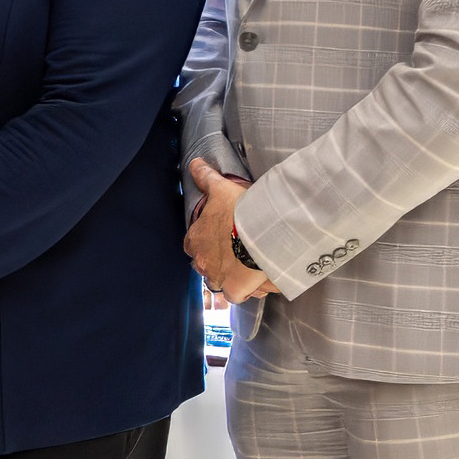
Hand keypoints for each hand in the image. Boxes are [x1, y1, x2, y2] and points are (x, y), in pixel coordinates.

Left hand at [184, 159, 273, 300]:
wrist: (264, 230)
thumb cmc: (242, 210)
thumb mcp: (222, 189)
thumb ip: (206, 178)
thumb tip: (195, 164)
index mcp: (195, 240)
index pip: (194, 246)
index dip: (209, 243)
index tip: (223, 238)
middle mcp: (202, 262)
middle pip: (208, 266)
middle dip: (221, 262)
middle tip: (241, 253)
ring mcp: (218, 278)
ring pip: (222, 282)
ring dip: (234, 277)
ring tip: (252, 267)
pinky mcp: (235, 290)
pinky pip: (239, 295)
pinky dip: (249, 290)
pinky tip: (260, 281)